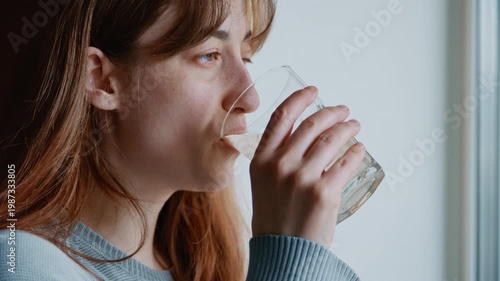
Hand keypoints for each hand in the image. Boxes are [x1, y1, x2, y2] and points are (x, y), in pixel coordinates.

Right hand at [249, 86, 364, 247]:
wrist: (282, 250)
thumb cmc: (273, 218)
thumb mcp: (262, 182)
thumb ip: (274, 157)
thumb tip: (300, 136)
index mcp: (261, 159)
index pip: (281, 117)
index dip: (300, 98)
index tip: (314, 91)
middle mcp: (280, 164)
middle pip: (312, 124)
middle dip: (332, 112)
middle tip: (343, 111)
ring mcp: (303, 178)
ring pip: (331, 139)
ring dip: (347, 128)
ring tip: (354, 127)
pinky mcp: (324, 192)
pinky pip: (346, 163)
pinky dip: (356, 152)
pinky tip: (359, 149)